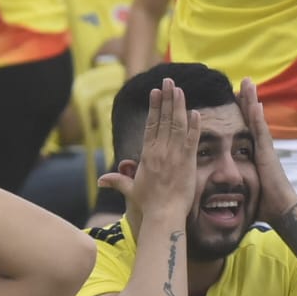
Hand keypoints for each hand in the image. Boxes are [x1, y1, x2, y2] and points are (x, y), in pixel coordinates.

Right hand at [97, 78, 197, 218]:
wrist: (163, 214)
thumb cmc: (148, 204)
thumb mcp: (131, 190)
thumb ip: (117, 181)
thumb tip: (100, 181)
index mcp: (147, 155)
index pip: (151, 125)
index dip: (154, 107)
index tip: (155, 92)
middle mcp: (160, 151)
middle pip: (164, 119)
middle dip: (166, 98)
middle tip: (169, 80)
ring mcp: (175, 155)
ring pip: (178, 124)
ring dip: (179, 105)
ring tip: (179, 89)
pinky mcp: (188, 161)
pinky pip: (192, 139)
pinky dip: (195, 125)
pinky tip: (196, 112)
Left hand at [236, 78, 296, 222]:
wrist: (280, 210)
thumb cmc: (262, 204)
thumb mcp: (243, 190)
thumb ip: (233, 185)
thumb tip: (219, 191)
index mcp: (252, 154)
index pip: (244, 128)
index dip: (240, 113)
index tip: (232, 98)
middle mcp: (260, 148)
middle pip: (251, 118)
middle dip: (246, 100)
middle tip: (241, 82)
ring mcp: (264, 149)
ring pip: (256, 120)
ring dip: (252, 101)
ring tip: (247, 83)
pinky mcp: (267, 153)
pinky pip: (260, 131)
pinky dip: (258, 117)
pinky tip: (255, 103)